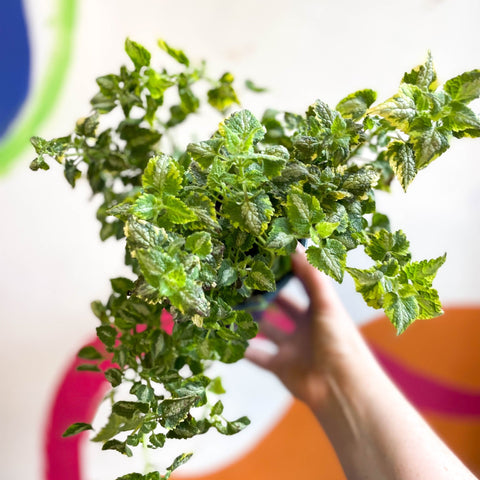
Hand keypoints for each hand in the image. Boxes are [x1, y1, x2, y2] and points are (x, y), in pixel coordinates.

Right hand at [246, 245, 371, 412]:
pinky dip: (243, 349)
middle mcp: (305, 327)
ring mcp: (292, 347)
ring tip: (231, 303)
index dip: (286, 272)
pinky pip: (257, 356)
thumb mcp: (326, 303)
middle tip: (243, 280)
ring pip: (267, 330)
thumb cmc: (339, 341)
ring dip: (251, 319)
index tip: (266, 257)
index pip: (301, 284)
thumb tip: (296, 244)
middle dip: (264, 295)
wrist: (342, 388)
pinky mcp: (281, 366)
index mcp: (319, 309)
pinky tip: (227, 337)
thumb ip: (311, 274)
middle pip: (281, 307)